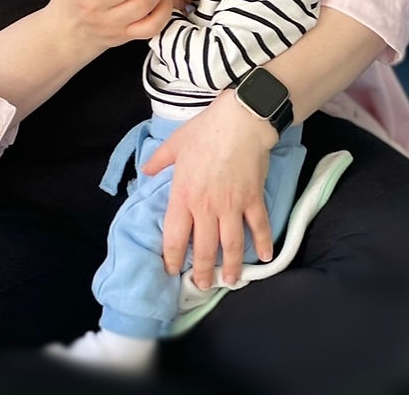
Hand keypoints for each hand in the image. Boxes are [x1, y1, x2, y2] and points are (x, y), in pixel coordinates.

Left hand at [141, 89, 277, 288]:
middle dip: (203, 271)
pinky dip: (263, 243)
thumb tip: (144, 171)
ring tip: (231, 281)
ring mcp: (232, 206)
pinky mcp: (253, 199)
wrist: (239, 122)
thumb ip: (159, 161)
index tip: (172, 270)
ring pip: (231, 245)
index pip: (175, 236)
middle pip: (204, 248)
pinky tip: (264, 258)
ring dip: (230, 267)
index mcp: (184, 195)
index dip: (173, 257)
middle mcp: (207, 207)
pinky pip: (258, 227)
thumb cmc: (205, 131)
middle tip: (204, 285)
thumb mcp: (175, 144)